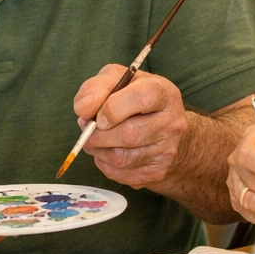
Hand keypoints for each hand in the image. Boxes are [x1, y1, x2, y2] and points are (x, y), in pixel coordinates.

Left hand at [72, 65, 187, 187]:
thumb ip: (96, 87)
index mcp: (163, 93)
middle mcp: (171, 123)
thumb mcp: (116, 79)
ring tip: (94, 138)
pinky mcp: (157, 171)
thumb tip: (83, 109)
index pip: (141, 98)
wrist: (162, 124)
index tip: (99, 115)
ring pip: (122, 158)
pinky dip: (105, 164)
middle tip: (88, 127)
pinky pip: (121, 174)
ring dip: (98, 150)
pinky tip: (106, 151)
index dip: (113, 108)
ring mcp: (167, 150)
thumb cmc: (134, 97)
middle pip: (130, 134)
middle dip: (98, 133)